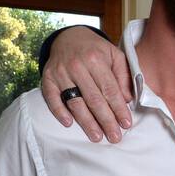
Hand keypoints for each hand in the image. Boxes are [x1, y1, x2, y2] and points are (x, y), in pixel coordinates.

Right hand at [40, 26, 134, 142]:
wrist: (69, 37)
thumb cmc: (96, 51)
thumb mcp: (115, 55)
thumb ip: (123, 76)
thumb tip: (127, 99)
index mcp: (96, 59)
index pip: (110, 90)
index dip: (118, 108)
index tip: (126, 124)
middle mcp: (77, 66)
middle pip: (94, 99)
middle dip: (106, 120)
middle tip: (114, 137)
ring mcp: (60, 73)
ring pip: (75, 102)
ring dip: (86, 122)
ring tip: (96, 137)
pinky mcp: (47, 78)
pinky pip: (51, 98)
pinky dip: (59, 111)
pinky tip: (68, 123)